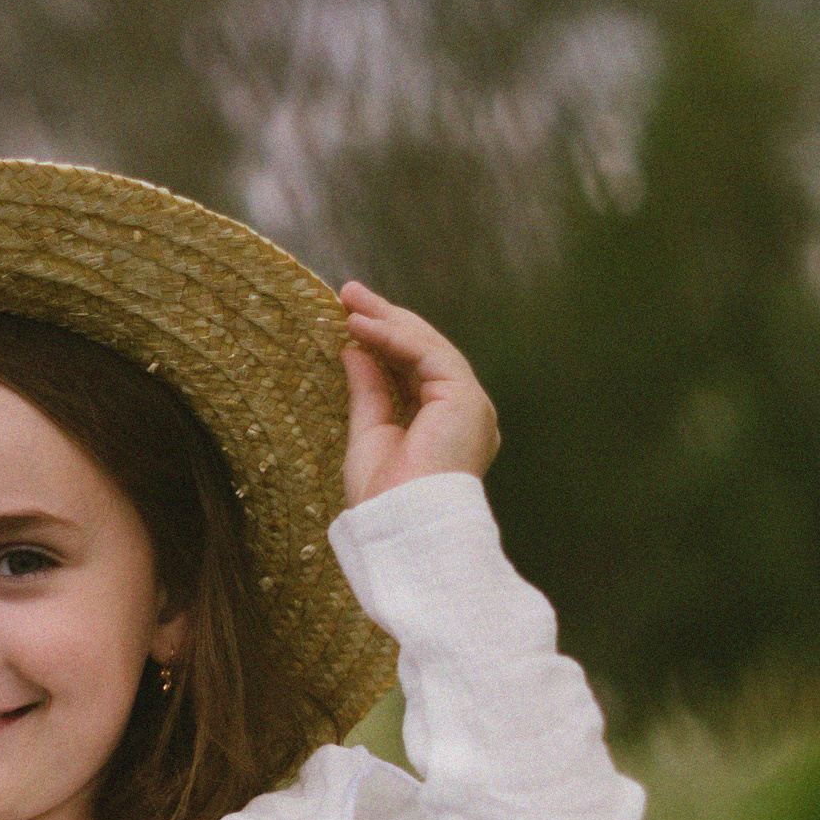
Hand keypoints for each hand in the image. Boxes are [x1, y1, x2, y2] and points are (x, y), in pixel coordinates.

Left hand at [337, 282, 498, 506]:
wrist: (400, 525)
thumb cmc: (383, 497)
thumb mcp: (369, 432)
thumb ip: (368, 389)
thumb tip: (355, 350)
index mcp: (446, 425)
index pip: (413, 370)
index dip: (383, 341)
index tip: (350, 319)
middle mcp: (464, 411)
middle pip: (423, 352)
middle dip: (385, 319)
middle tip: (349, 293)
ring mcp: (469, 403)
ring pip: (427, 346)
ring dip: (386, 320)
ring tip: (349, 301)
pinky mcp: (465, 396)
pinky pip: (427, 353)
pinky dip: (392, 336)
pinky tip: (361, 324)